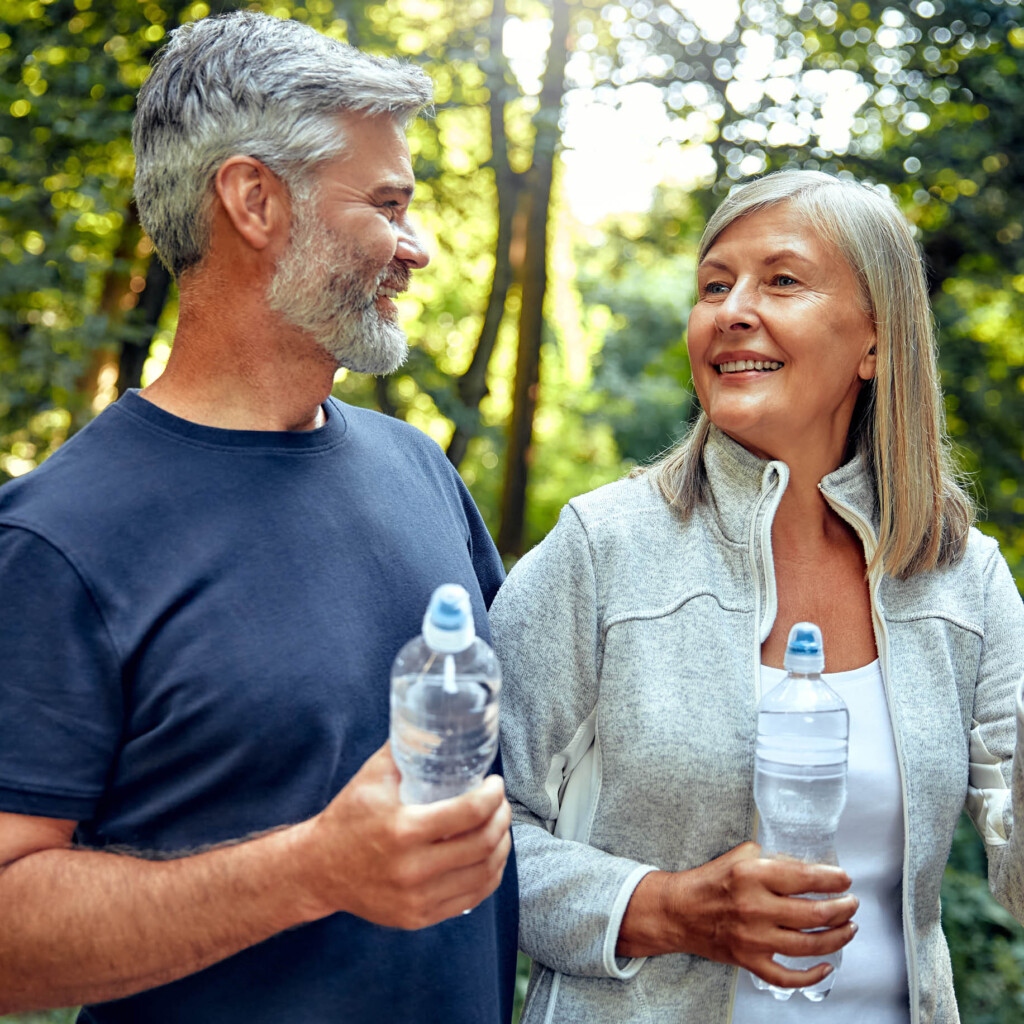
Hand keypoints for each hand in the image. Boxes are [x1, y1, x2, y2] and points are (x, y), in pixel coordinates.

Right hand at [293, 742, 511, 928]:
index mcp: (403, 830)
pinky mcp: (419, 917)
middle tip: (500, 803)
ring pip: (484, 874)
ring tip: (499, 827)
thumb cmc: (347, 817)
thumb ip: (405, 749)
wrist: (317, 870)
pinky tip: (489, 857)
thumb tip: (436, 723)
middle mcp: (413, 869)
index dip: (493, 796)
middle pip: (483, 844)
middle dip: (501, 818)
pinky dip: (489, 875)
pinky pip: (471, 898)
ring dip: (501, 846)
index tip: (495, 784)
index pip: (469, 813)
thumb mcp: (372, 777)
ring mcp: (417, 899)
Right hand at [618, 842, 857, 989]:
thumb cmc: (709, 881)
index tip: (845, 880)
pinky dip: (811, 975)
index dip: (832, 879)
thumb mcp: (740, 856)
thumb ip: (773, 859)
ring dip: (837, 937)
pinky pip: (787, 976)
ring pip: (809, 944)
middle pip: (814, 913)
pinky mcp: (749, 960)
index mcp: (753, 875)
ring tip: (850, 928)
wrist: (679, 910)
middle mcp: (755, 907)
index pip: (804, 877)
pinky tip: (826, 967)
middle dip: (842, 909)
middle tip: (853, 904)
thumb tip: (807, 867)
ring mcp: (753, 938)